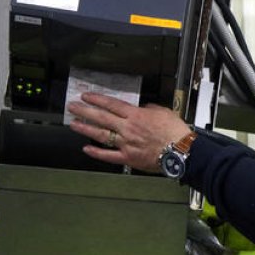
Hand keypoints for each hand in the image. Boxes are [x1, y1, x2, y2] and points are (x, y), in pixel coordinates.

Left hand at [66, 93, 192, 172]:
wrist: (182, 151)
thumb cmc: (175, 132)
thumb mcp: (163, 112)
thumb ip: (150, 109)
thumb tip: (143, 108)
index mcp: (135, 115)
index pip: (111, 104)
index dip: (97, 99)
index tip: (86, 96)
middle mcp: (127, 128)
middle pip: (102, 117)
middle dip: (85, 111)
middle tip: (72, 107)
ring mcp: (126, 143)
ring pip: (101, 135)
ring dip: (86, 129)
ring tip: (73, 124)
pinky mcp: (128, 158)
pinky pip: (109, 155)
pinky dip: (96, 153)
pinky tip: (86, 149)